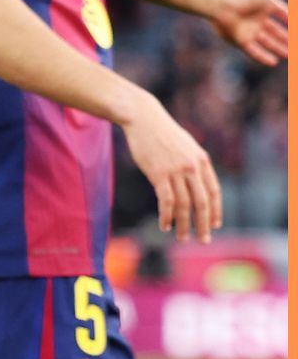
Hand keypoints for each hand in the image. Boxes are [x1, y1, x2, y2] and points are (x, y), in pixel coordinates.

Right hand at [121, 94, 222, 242]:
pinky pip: (166, 201)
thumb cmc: (161, 132)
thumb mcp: (185, 146)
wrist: (143, 118)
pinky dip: (167, 216)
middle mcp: (193, 167)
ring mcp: (176, 171)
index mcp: (202, 160)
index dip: (215, 211)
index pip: (214, 192)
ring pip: (185, 205)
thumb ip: (192, 164)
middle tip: (204, 240)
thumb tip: (195, 184)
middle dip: (203, 224)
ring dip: (184, 225)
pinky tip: (165, 225)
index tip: (214, 225)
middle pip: (202, 202)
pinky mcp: (159, 174)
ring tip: (182, 237)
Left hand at [210, 0, 289, 66]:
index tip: (297, 25)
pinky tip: (273, 62)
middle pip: (274, 31)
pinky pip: (253, 51)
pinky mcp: (239, 40)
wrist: (220, 3)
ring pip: (266, 42)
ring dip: (277, 48)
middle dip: (285, 38)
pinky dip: (263, 57)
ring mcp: (247, 30)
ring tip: (288, 55)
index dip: (291, 20)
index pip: (281, 14)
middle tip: (295, 45)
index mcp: (263, 6)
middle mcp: (256, 18)